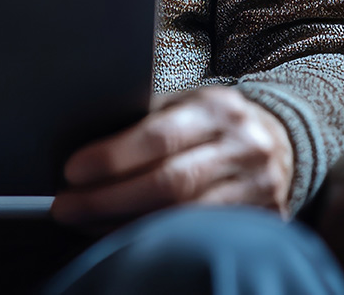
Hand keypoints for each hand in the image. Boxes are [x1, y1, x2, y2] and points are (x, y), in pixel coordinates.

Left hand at [52, 86, 292, 229]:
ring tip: (85, 224)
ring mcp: (260, 187)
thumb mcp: (183, 104)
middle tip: (64, 207)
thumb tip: (80, 144)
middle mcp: (245, 147)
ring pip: (185, 218)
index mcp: (217, 109)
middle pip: (170, 183)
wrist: (279, 138)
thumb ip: (144, 119)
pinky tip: (126, 239)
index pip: (159, 136)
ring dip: (126, 225)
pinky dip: (158, 240)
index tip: (71, 171)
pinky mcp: (266, 221)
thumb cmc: (208, 121)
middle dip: (108, 199)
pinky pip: (203, 238)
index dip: (112, 157)